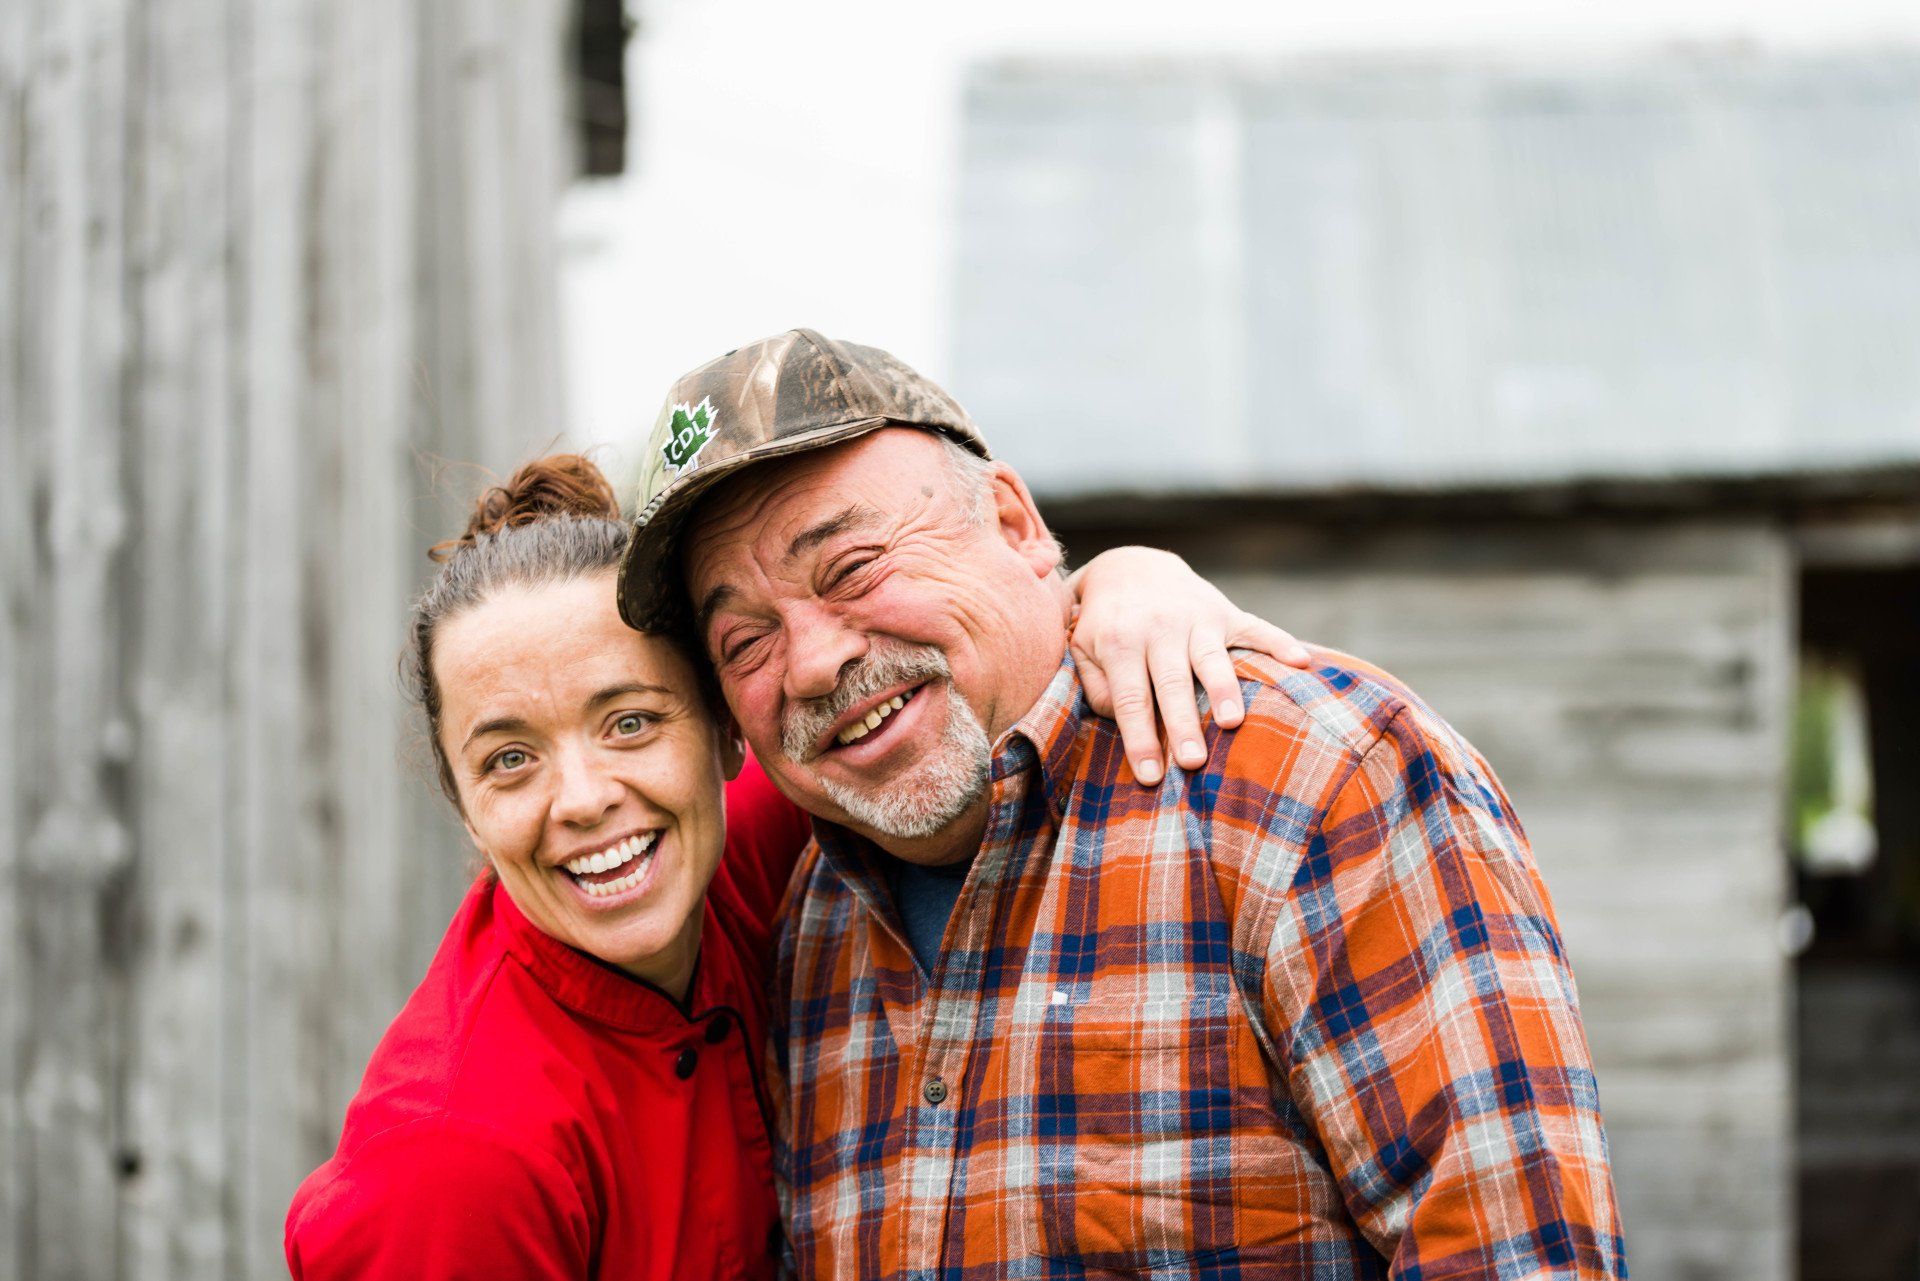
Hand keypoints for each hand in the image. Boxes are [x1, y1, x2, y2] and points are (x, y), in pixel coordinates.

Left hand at [1067, 547, 1310, 784]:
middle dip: (1183, 723)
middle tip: (1192, 761)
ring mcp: (1196, 618)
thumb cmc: (1106, 624)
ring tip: (1232, 721)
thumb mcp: (1083, 650)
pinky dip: (1279, 642)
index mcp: (1120, 642)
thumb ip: (1096, 687)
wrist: (1132, 566)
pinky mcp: (1225, 611)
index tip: (1151, 775)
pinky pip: (1256, 627)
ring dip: (1223, 688)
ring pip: (1211, 657)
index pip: (1130, 698)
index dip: (1140, 737)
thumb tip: (1120, 719)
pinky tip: (1300, 661)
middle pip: (1172, 683)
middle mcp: (1159, 628)